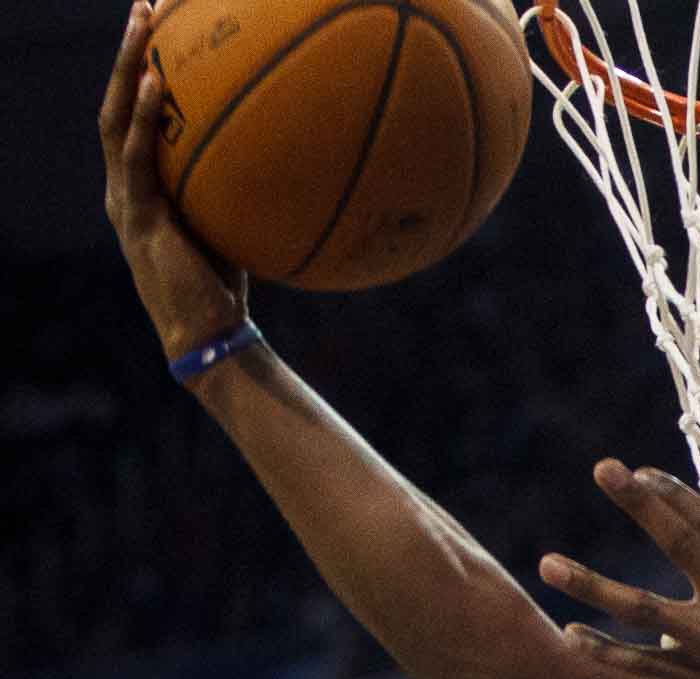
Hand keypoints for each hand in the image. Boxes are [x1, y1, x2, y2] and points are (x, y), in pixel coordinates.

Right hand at [102, 0, 248, 366]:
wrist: (207, 335)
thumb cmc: (228, 284)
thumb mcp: (235, 222)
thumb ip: (244, 187)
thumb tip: (296, 151)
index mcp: (142, 183)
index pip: (135, 113)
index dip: (143, 67)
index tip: (164, 23)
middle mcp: (124, 184)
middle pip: (117, 100)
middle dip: (129, 49)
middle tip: (145, 3)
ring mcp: (125, 199)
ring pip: (114, 117)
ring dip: (127, 66)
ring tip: (143, 21)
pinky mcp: (138, 218)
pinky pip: (136, 158)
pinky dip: (144, 119)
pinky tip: (159, 85)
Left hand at [539, 462, 699, 678]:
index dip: (674, 494)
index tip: (640, 472)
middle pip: (680, 542)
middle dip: (640, 503)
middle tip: (603, 468)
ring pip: (641, 608)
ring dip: (591, 584)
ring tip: (547, 564)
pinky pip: (646, 665)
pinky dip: (607, 652)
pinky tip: (572, 636)